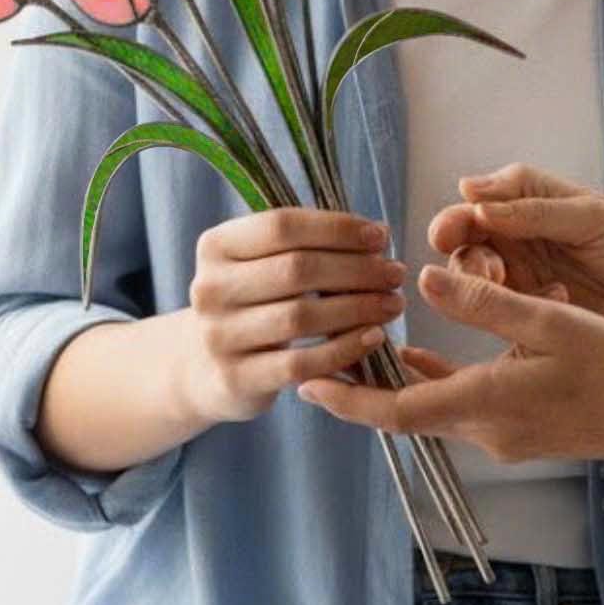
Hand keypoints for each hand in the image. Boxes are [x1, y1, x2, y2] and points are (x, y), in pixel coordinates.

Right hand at [183, 207, 405, 424]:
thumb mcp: (263, 263)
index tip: (380, 236)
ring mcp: (218, 336)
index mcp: (216, 246)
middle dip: (357, 269)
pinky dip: (344, 349)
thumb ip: (307, 245)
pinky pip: (301, 363)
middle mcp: (209, 288)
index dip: (337, 228)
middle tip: (395, 273)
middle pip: (296, 269)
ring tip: (392, 304)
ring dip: (357, 308)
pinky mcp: (236, 379)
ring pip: (301, 317)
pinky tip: (373, 337)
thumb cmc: (255, 301)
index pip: (283, 226)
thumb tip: (376, 235)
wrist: (208, 366)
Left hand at [298, 263, 603, 466]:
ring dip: (394, 386)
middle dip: (360, 391)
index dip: (349, 401)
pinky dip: (432, 385)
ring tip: (357, 349)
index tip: (308, 386)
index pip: (397, 412)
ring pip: (429, 411)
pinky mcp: (515, 433)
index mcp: (485, 403)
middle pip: (404, 415)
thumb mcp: (547, 321)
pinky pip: (456, 410)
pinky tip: (418, 357)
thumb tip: (426, 279)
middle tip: (318, 358)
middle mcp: (484, 431)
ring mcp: (500, 437)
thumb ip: (483, 303)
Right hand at [427, 163, 603, 360]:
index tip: (454, 228)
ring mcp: (522, 281)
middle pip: (467, 242)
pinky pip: (497, 314)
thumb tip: (473, 194)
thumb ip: (534, 208)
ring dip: (477, 281)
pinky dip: (501, 311)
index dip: (461, 213)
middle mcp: (519, 242)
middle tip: (481, 266)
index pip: (481, 204)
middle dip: (462, 251)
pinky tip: (530, 310)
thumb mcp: (591, 215)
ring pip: (475, 279)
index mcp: (531, 206)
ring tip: (501, 284)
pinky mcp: (529, 319)